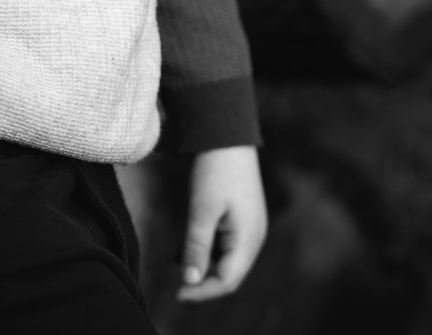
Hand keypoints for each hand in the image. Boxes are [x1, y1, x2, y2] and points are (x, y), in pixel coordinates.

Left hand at [178, 145, 266, 301]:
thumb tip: (189, 282)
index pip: (227, 281)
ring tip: (180, 258)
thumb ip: (196, 248)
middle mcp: (255, 238)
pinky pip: (228, 246)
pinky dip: (210, 251)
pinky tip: (190, 244)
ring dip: (206, 266)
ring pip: (229, 261)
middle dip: (204, 282)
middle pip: (230, 274)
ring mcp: (252, 228)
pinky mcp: (245, 219)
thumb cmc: (215, 173)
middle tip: (177, 283)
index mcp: (248, 239)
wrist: (229, 137)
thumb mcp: (201, 212)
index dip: (202, 292)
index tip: (177, 293)